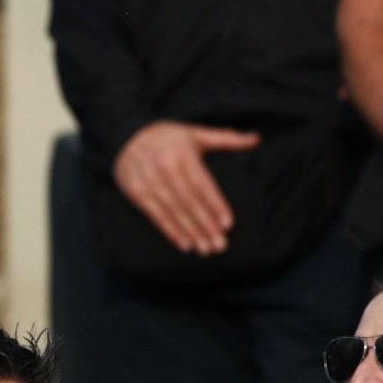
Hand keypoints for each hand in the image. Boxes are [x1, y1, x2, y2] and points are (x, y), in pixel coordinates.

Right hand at [111, 120, 259, 255]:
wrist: (125, 135)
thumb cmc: (167, 136)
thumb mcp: (196, 133)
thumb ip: (227, 138)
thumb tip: (256, 139)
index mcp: (182, 154)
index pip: (202, 185)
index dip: (215, 205)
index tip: (227, 224)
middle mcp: (165, 168)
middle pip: (189, 202)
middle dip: (205, 225)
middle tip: (220, 245)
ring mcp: (149, 181)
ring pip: (174, 212)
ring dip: (190, 232)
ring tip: (205, 249)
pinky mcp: (136, 192)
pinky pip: (156, 215)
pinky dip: (170, 231)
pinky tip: (184, 244)